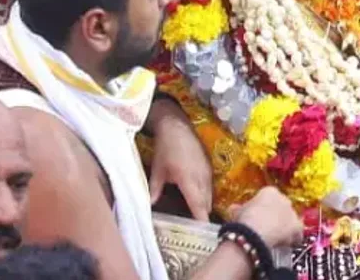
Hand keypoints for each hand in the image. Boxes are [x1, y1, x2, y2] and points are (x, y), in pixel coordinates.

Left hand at [147, 100, 213, 219]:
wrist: (177, 126)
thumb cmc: (166, 148)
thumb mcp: (157, 170)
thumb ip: (154, 189)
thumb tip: (150, 206)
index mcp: (189, 180)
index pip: (198, 205)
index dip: (201, 220)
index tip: (201, 232)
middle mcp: (201, 178)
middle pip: (206, 203)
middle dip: (203, 216)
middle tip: (197, 230)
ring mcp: (207, 172)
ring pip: (210, 195)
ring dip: (205, 206)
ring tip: (198, 218)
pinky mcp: (209, 166)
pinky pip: (210, 186)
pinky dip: (205, 195)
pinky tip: (198, 200)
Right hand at [231, 187, 300, 247]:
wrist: (254, 232)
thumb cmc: (244, 219)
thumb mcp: (237, 211)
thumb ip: (239, 209)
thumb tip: (233, 209)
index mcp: (270, 191)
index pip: (269, 198)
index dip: (264, 208)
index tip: (258, 216)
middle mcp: (284, 199)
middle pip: (282, 207)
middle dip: (276, 216)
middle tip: (267, 227)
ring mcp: (292, 213)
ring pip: (290, 220)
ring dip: (285, 227)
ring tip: (276, 238)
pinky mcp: (297, 228)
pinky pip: (297, 234)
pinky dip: (292, 240)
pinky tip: (285, 245)